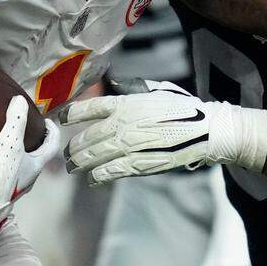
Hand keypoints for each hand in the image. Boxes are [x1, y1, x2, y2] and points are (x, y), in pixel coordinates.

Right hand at [0, 95, 61, 218]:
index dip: (53, 132)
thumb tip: (20, 100)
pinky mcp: (1, 194)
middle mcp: (29, 179)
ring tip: (9, 146)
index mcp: (36, 166)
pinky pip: (7, 177)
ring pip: (23, 170)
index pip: (52, 146)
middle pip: (38, 159)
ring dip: (20, 158)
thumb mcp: (10, 140)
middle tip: (29, 133)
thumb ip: (16, 119)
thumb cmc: (1, 169)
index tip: (48, 122)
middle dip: (36, 145)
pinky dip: (5, 167)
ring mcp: (15, 189)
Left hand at [60, 81, 266, 184]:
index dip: (71, 115)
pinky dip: (98, 176)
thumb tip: (115, 85)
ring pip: (94, 157)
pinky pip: (110, 172)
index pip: (89, 108)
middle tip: (66, 154)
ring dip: (80, 164)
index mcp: (126, 103)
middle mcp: (122, 124)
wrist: (205, 130)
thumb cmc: (184, 108)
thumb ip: (133, 89)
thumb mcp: (157, 90)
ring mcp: (129, 146)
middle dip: (73, 148)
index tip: (61, 119)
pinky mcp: (138, 164)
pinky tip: (93, 179)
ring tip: (73, 168)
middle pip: (86, 137)